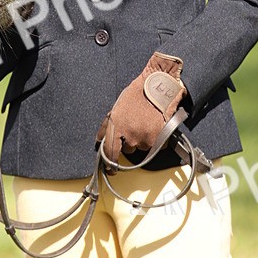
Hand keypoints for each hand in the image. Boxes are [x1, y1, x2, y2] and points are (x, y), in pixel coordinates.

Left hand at [97, 52, 185, 168]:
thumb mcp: (116, 107)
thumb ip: (106, 126)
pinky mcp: (159, 139)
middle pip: (127, 150)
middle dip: (129, 141)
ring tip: (144, 123)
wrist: (157, 87)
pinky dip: (155, 139)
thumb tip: (99, 140)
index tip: (112, 170)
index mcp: (116, 126)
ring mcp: (144, 138)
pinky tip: (153, 126)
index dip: (110, 164)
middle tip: (134, 126)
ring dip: (142, 140)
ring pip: (141, 148)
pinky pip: (155, 146)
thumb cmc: (136, 94)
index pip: (110, 152)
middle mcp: (129, 135)